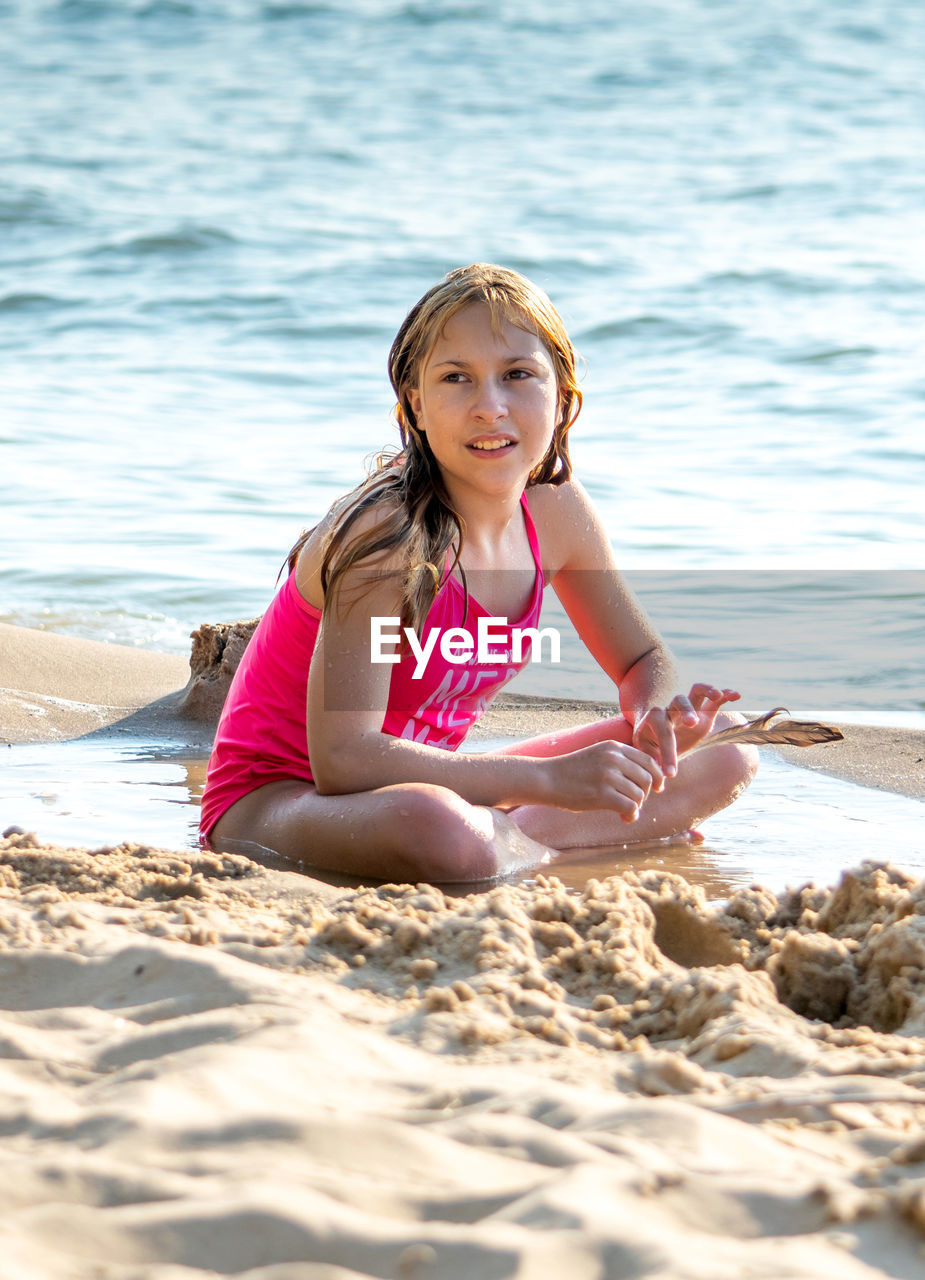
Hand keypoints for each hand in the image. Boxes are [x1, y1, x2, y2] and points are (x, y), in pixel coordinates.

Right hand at [544, 740, 664, 822]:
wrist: (546, 778)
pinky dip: (631, 815)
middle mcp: (614, 759)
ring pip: (640, 795)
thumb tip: (647, 778)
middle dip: (646, 794)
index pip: (648, 760)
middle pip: (647, 778)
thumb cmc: (571, 771)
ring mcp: (608, 776)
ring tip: (626, 812)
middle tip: (635, 803)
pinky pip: (630, 807)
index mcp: (614, 747)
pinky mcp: (602, 794)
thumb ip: (619, 762)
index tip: (657, 788)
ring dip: (636, 806)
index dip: (657, 776)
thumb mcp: (597, 756)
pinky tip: (624, 818)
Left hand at [633, 684, 740, 777]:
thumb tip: (658, 788)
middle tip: (692, 724)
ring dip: (707, 691)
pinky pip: (714, 699)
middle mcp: (672, 709)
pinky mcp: (704, 711)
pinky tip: (736, 695)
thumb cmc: (651, 746)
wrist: (656, 733)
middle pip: (679, 701)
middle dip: (686, 711)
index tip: (670, 775)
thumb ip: (653, 768)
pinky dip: (725, 694)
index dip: (666, 754)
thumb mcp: (648, 756)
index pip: (662, 734)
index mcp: (654, 720)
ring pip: (696, 691)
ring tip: (717, 695)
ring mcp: (689, 708)